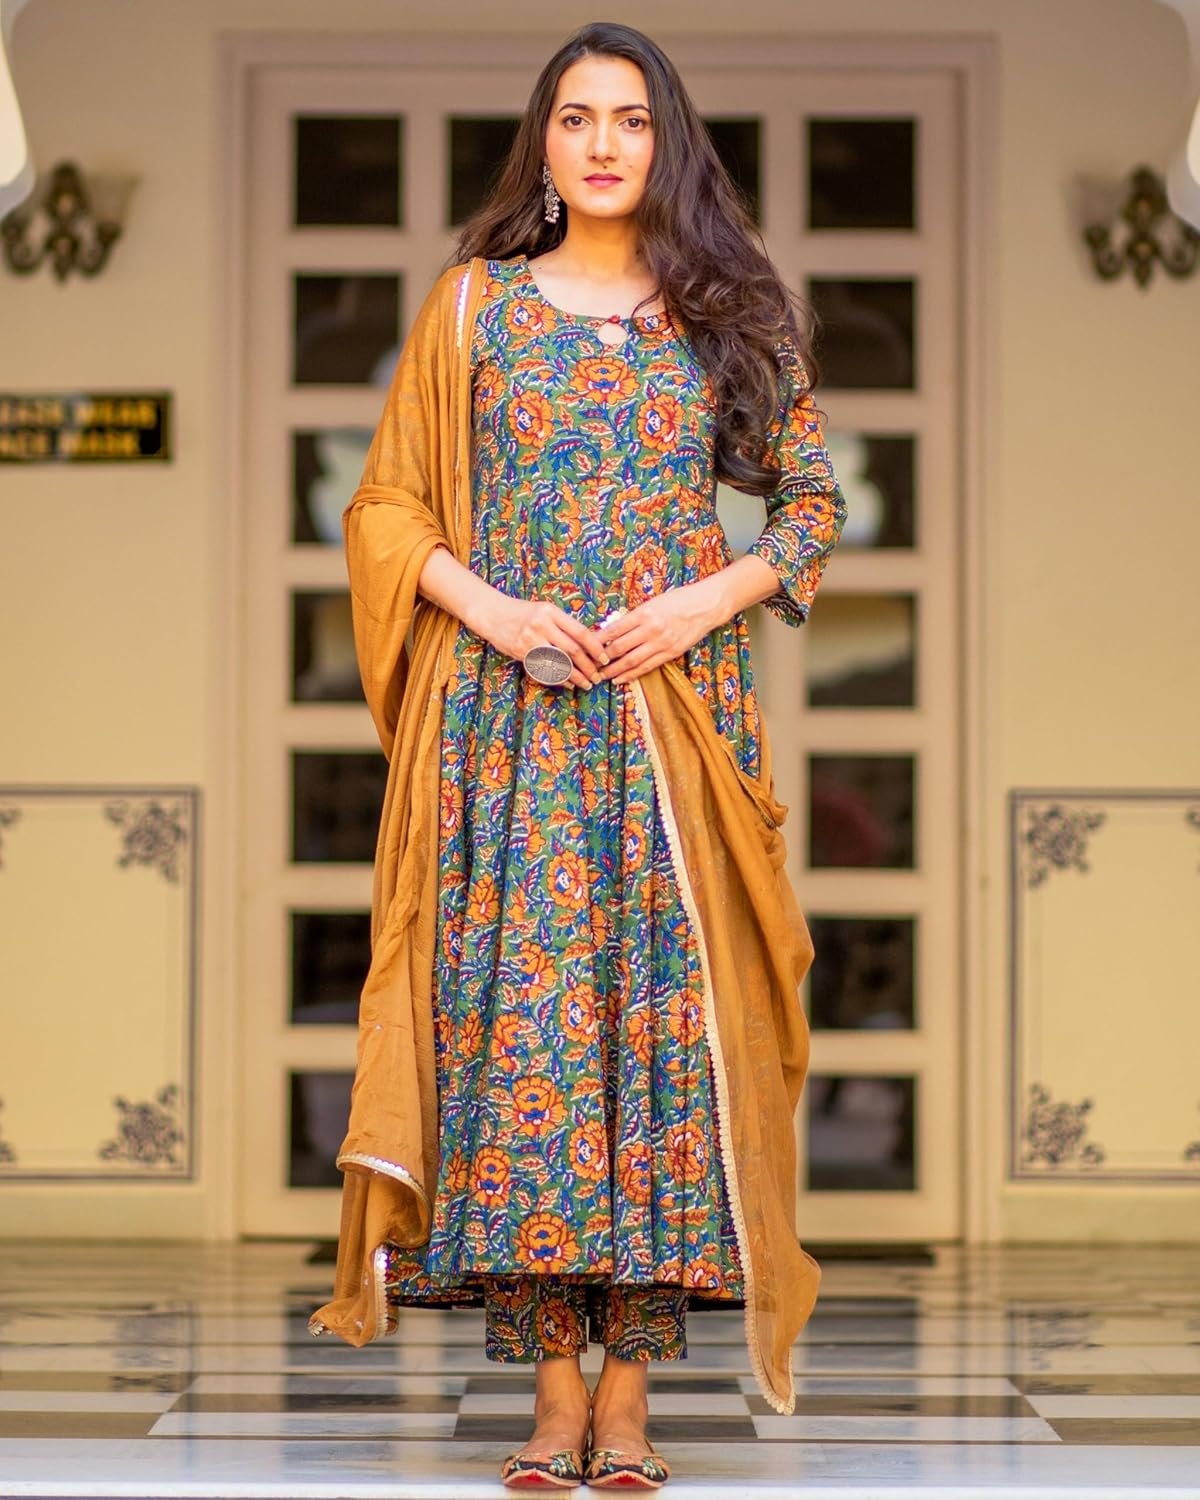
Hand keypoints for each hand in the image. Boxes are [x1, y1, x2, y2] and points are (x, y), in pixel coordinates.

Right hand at [477, 593, 608, 689]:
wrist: (492, 613)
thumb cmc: (523, 612)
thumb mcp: (545, 611)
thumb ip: (564, 625)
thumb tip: (590, 644)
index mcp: (551, 612)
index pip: (580, 632)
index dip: (595, 648)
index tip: (605, 659)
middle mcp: (541, 625)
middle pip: (573, 651)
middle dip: (589, 667)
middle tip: (597, 677)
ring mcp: (530, 640)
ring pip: (559, 664)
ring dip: (576, 677)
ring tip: (586, 684)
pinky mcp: (521, 653)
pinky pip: (544, 671)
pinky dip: (558, 680)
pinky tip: (568, 684)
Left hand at [596, 578, 727, 683]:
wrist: (705, 606)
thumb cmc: (678, 599)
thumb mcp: (652, 602)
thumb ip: (633, 617)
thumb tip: (612, 630)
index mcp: (644, 612)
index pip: (614, 630)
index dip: (598, 641)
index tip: (586, 648)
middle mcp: (651, 629)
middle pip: (619, 648)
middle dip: (602, 659)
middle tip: (589, 666)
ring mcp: (661, 643)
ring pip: (631, 661)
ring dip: (614, 670)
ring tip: (601, 677)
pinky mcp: (670, 653)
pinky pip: (647, 667)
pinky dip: (632, 674)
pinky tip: (621, 678)